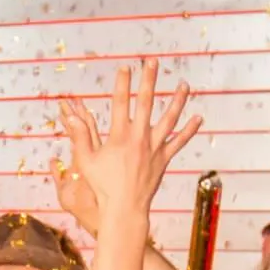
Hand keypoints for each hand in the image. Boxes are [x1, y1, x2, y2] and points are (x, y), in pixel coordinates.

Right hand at [57, 60, 201, 231]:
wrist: (125, 208)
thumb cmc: (102, 186)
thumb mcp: (86, 161)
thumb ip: (80, 137)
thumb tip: (70, 117)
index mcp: (119, 136)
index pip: (119, 103)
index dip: (122, 84)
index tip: (125, 67)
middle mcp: (139, 137)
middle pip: (145, 103)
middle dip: (149, 80)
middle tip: (153, 61)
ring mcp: (154, 148)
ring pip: (168, 119)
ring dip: (177, 100)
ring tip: (184, 84)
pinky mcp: (164, 159)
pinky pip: (179, 142)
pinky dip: (189, 130)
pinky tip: (198, 118)